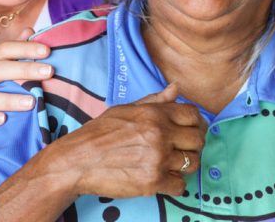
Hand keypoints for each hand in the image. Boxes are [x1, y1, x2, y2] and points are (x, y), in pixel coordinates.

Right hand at [47, 84, 206, 197]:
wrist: (77, 160)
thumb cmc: (98, 134)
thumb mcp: (125, 110)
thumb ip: (154, 101)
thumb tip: (175, 88)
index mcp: (154, 113)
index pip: (193, 115)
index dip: (194, 123)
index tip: (188, 131)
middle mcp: (159, 134)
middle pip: (198, 140)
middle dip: (192, 145)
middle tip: (181, 150)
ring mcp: (158, 158)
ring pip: (193, 163)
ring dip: (184, 165)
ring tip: (170, 164)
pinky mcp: (153, 181)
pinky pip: (180, 185)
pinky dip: (174, 184)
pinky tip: (162, 178)